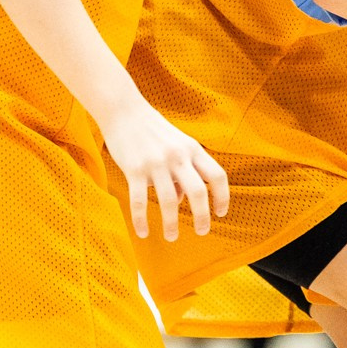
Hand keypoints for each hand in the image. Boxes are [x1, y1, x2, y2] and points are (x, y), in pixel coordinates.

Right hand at [101, 100, 228, 240]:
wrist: (123, 110)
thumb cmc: (152, 130)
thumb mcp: (176, 145)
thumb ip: (183, 170)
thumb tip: (181, 201)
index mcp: (192, 149)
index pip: (217, 175)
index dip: (223, 196)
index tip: (221, 213)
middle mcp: (178, 156)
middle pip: (198, 192)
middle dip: (203, 216)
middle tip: (202, 232)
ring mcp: (156, 163)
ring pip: (169, 201)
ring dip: (171, 224)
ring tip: (171, 237)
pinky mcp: (134, 169)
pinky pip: (140, 201)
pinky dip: (141, 220)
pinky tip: (142, 233)